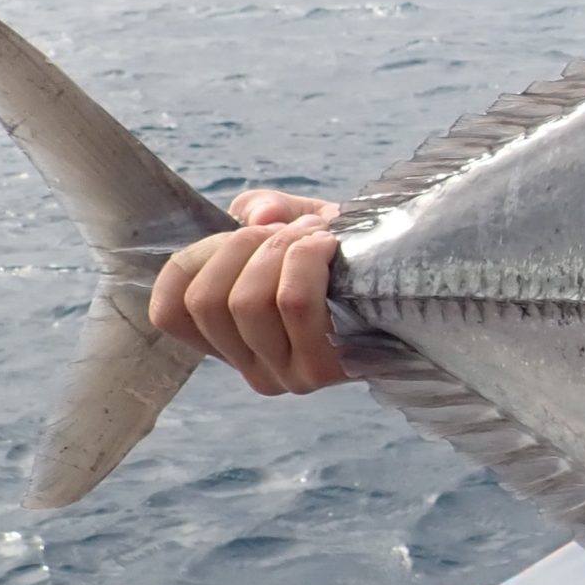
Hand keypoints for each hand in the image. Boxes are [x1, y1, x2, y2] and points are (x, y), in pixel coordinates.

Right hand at [146, 190, 346, 394]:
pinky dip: (307, 258)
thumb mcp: (291, 221)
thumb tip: (255, 217)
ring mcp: (287, 375)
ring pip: (248, 300)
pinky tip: (332, 244)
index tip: (240, 236)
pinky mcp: (325, 370)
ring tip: (315, 235)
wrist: (414, 275)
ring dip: (280, 248)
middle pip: (209, 301)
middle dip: (245, 245)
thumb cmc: (344, 252)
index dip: (193, 263)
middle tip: (287, 229)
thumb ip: (261, 209)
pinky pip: (293, 302)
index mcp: (230, 340)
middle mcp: (252, 368)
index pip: (170, 313)